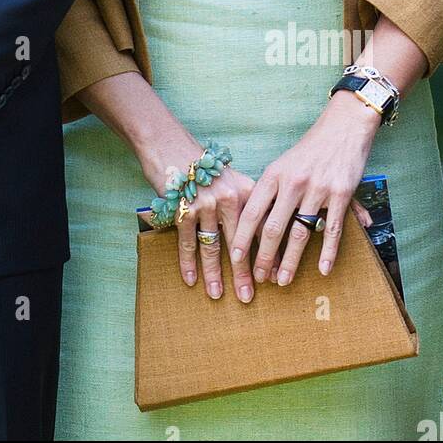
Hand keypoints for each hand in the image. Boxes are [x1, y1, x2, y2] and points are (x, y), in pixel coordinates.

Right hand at [139, 136, 256, 302]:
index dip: (268, 256)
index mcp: (246, 191)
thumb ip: (245, 202)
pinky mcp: (184, 208)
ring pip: (212, 247)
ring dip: (214, 274)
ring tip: (217, 295)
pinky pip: (188, 242)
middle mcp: (229, 198)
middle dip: (243, 273)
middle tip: (247, 296)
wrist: (169, 145)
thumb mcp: (230, 178)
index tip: (273, 278)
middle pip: (239, 244)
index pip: (262, 229)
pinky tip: (191, 280)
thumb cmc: (202, 165)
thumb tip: (262, 233)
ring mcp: (206, 204)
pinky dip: (189, 263)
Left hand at [230, 91, 379, 285]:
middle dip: (263, 257)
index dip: (241, 237)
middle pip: (273, 228)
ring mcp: (317, 189)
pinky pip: (333, 229)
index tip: (234, 258)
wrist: (343, 127)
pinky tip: (323, 270)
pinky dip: (327, 252)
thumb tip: (250, 218)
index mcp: (273, 174)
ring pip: (300, 233)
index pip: (251, 211)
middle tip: (258, 278)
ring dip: (290, 261)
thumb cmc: (309, 149)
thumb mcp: (283, 164)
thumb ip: (270, 191)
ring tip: (283, 280)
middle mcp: (292, 182)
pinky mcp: (341, 195)